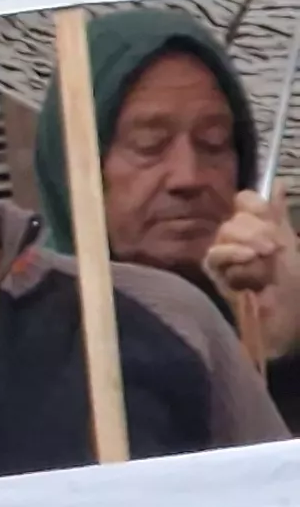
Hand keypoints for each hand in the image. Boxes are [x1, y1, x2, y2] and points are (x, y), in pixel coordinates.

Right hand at [205, 193, 299, 351]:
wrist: (286, 326)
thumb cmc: (294, 290)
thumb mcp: (293, 248)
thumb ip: (279, 216)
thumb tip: (276, 180)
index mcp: (260, 229)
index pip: (246, 200)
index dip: (256, 206)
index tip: (269, 218)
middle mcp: (240, 240)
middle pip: (236, 217)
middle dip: (257, 230)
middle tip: (273, 249)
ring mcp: (225, 257)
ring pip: (225, 234)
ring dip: (248, 245)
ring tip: (264, 261)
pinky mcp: (214, 275)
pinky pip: (215, 256)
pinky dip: (233, 257)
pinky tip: (249, 265)